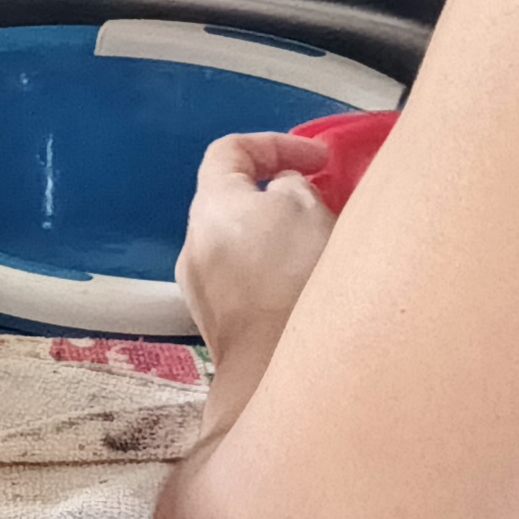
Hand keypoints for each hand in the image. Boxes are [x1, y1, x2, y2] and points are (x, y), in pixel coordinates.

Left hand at [179, 132, 337, 390]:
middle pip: (234, 201)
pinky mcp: (220, 328)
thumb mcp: (307, 207)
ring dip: (279, 238)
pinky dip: (275, 273)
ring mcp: (202, 292)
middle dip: (280, 195)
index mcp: (210, 207)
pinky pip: (247, 283)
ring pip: (242, 246)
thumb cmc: (295, 277)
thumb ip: (292, 185)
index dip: (276, 143)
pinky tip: (309, 291)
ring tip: (323, 249)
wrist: (278, 375)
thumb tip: (280, 192)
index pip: (229, 151)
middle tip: (324, 203)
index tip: (321, 160)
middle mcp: (194, 245)